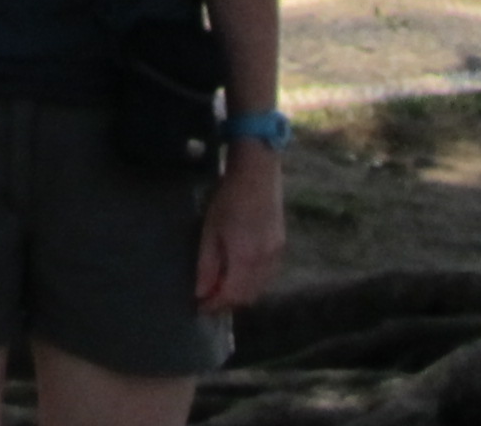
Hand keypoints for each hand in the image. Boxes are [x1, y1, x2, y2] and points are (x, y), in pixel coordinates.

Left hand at [196, 149, 287, 313]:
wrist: (258, 172)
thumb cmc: (228, 198)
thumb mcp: (210, 230)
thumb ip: (206, 265)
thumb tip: (201, 293)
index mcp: (246, 260)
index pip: (230, 296)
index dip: (214, 305)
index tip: (199, 307)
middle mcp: (265, 263)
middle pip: (247, 297)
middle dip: (227, 302)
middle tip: (208, 298)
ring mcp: (276, 255)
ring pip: (259, 288)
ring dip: (240, 293)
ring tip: (221, 286)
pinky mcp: (281, 246)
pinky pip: (267, 276)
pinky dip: (252, 282)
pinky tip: (240, 272)